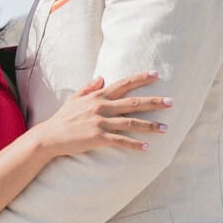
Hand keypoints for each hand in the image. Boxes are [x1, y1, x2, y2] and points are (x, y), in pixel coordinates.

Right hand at [31, 71, 171, 157]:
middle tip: (172, 102)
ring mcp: (100, 122)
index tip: (156, 74)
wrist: (50, 136)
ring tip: (166, 128)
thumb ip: (89, 88)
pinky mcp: (97, 137)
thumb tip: (102, 77)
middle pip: (133, 102)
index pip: (124, 84)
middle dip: (155, 102)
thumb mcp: (74, 99)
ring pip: (131, 123)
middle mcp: (101, 106)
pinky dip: (134, 144)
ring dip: (150, 126)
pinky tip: (147, 147)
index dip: (141, 78)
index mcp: (98, 96)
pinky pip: (120, 141)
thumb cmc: (62, 118)